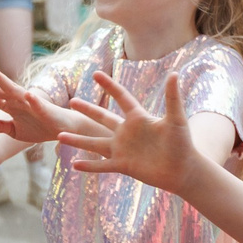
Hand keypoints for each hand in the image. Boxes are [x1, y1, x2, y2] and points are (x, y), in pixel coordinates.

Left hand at [0, 61, 74, 146]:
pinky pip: (38, 104)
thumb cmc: (40, 128)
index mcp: (12, 106)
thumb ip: (0, 126)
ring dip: (1, 80)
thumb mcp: (16, 132)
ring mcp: (32, 103)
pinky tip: (27, 94)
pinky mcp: (46, 110)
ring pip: (14, 90)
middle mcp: (20, 101)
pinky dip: (33, 100)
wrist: (64, 130)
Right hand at [53, 71, 199, 193]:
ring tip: (59, 136)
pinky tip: (73, 164)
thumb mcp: (176, 119)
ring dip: (78, 140)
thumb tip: (175, 73)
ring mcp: (123, 149)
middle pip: (102, 119)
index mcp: (138, 118)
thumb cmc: (182, 143)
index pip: (121, 97)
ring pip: (95, 143)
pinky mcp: (123, 165)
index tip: (95, 73)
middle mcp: (127, 132)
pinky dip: (88, 165)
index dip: (109, 85)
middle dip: (87, 110)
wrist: (183, 170)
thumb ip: (172, 97)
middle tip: (71, 102)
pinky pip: (101, 165)